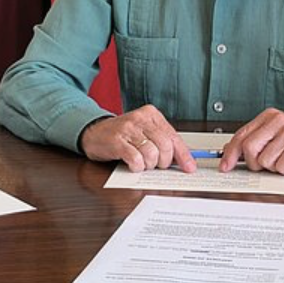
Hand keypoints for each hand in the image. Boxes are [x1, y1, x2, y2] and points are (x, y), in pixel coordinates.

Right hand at [79, 105, 193, 172]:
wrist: (94, 132)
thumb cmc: (123, 135)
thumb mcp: (145, 133)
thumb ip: (163, 142)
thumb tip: (185, 161)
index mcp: (151, 115)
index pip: (174, 136)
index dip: (183, 155)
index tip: (189, 168)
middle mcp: (141, 118)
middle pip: (165, 146)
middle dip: (163, 162)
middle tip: (156, 165)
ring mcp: (128, 129)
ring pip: (151, 153)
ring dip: (148, 165)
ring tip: (142, 163)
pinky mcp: (116, 141)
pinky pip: (135, 158)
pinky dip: (137, 166)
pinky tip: (133, 164)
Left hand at [221, 108, 283, 173]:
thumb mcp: (276, 136)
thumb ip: (256, 140)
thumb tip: (230, 151)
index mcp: (269, 117)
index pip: (241, 136)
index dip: (230, 154)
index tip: (225, 166)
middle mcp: (278, 121)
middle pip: (249, 149)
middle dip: (255, 164)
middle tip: (268, 165)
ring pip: (265, 161)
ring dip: (275, 167)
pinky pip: (282, 167)